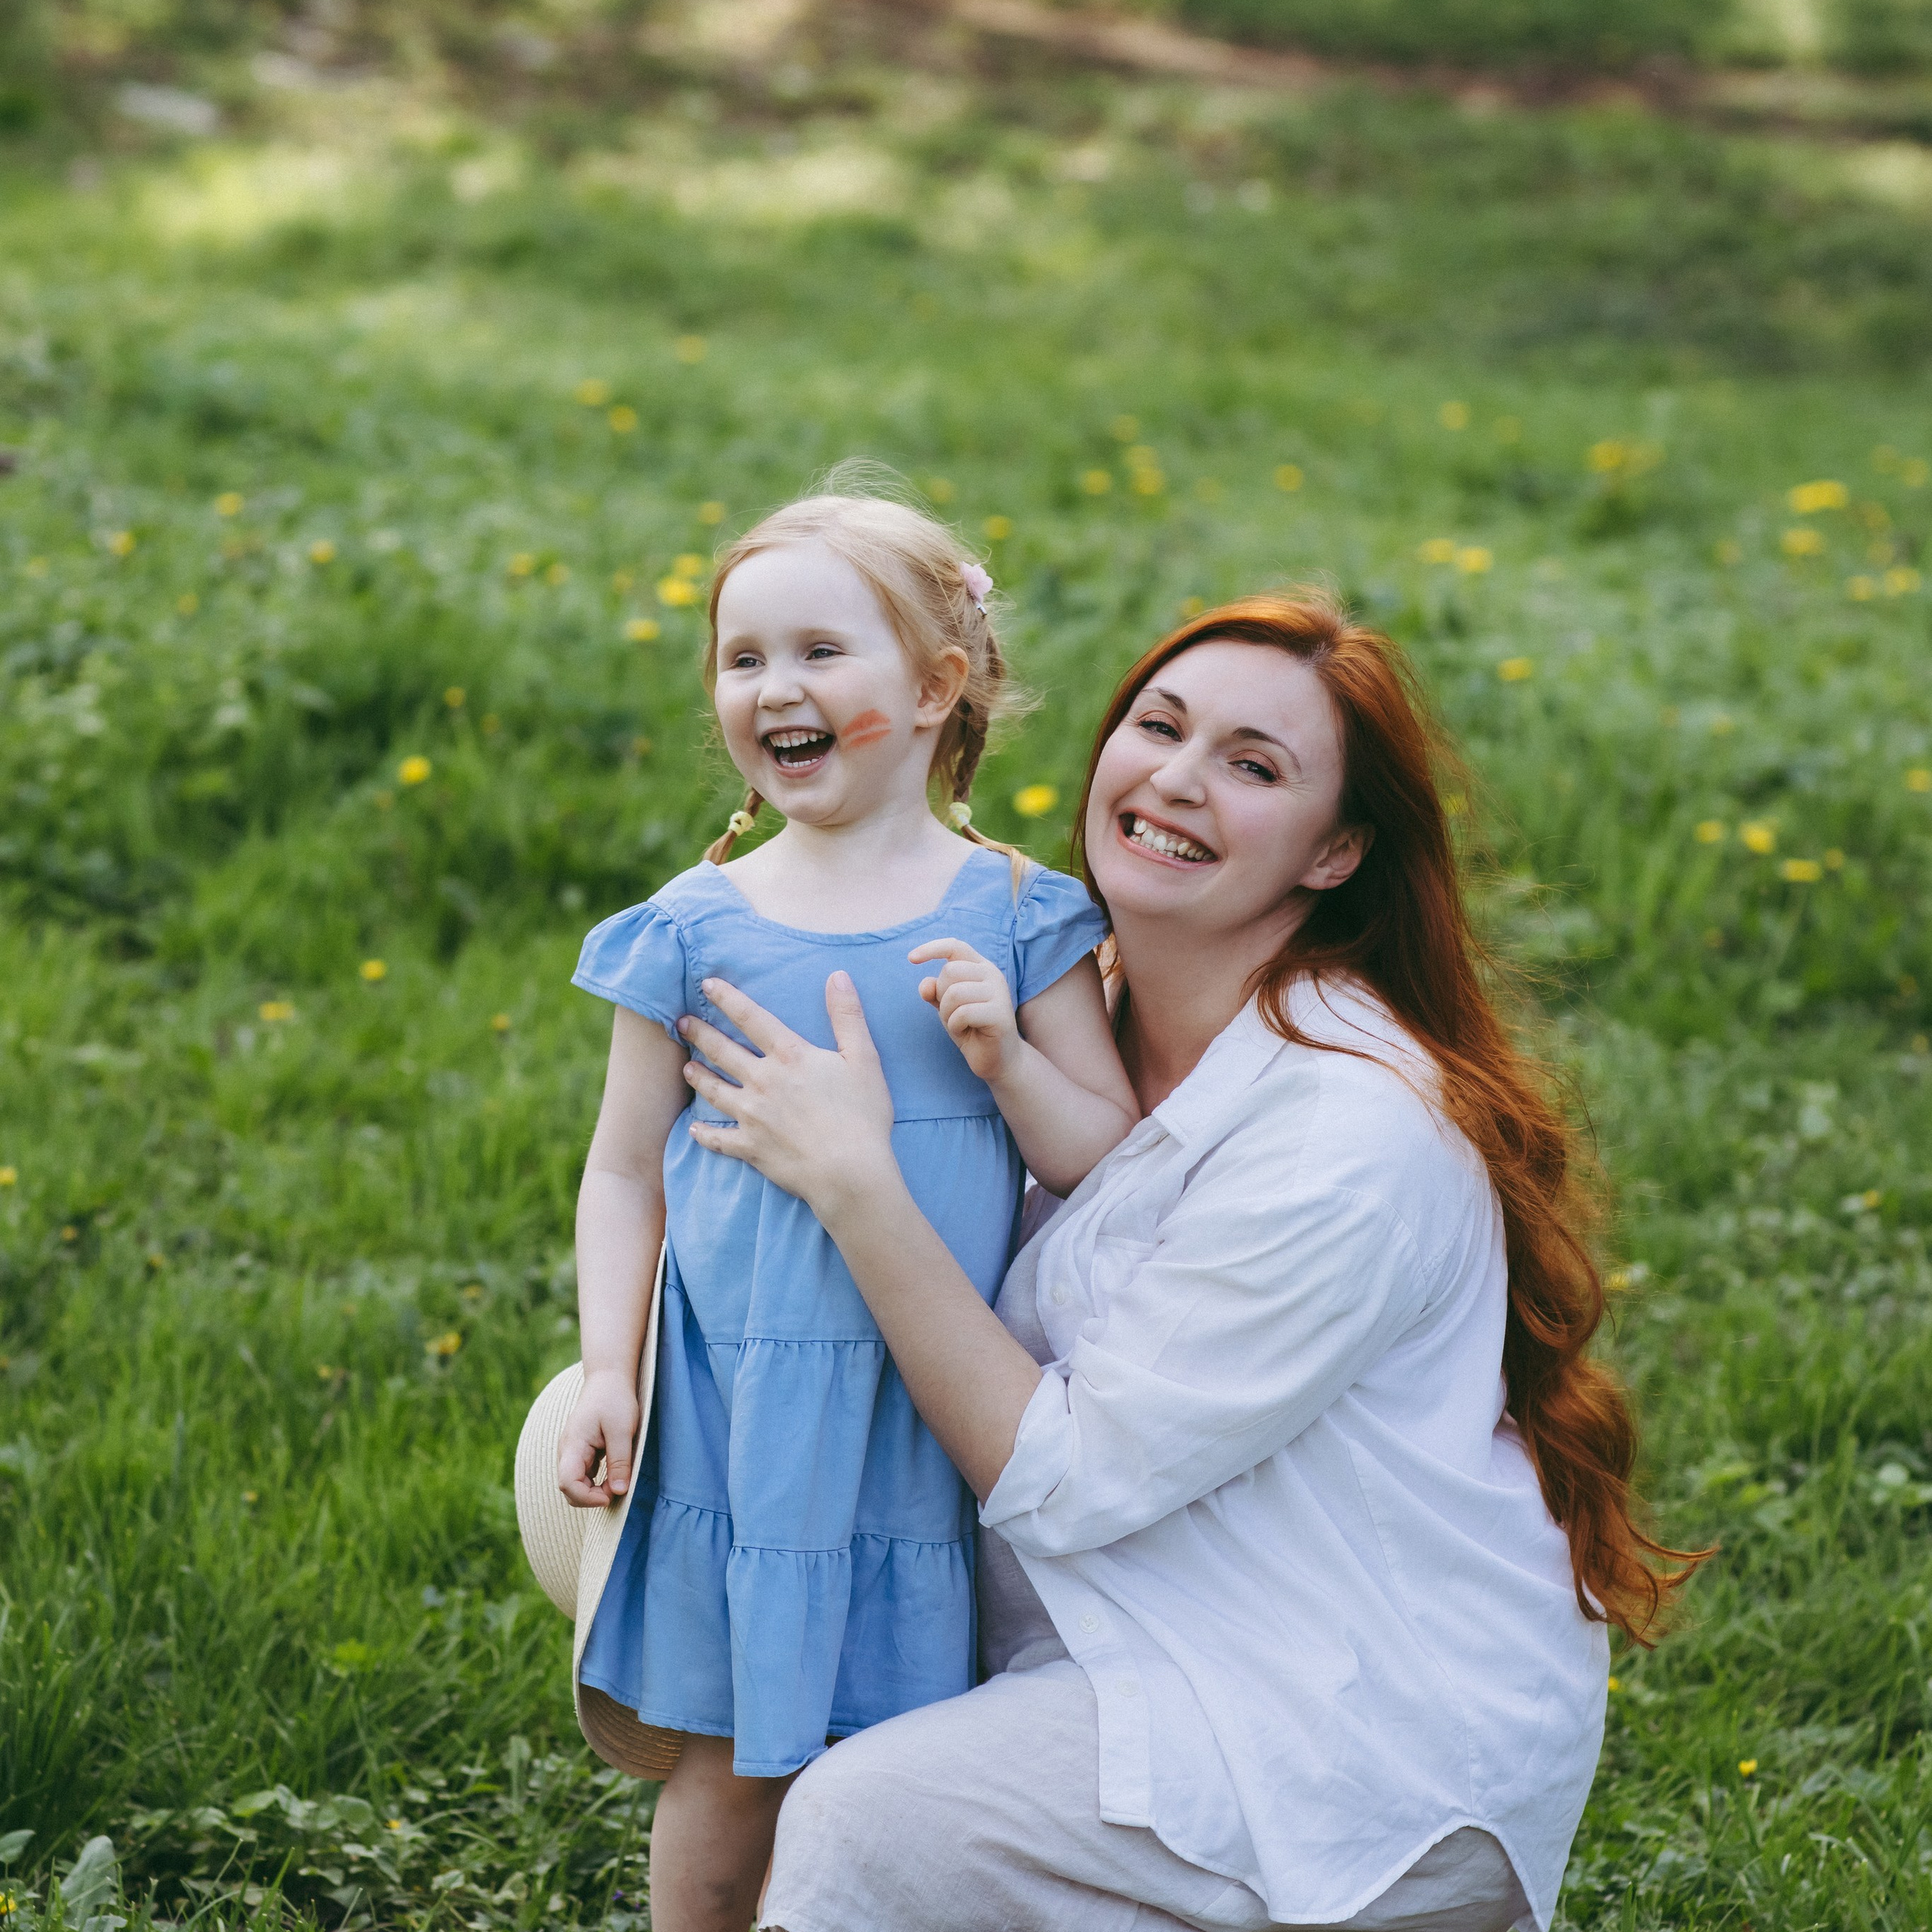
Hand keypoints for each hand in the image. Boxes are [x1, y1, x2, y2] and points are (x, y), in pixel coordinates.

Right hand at [558, 1367, 639, 1507]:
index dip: (587, 1497)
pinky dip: (597, 1481)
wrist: (608, 1378)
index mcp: (573, 1445)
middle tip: (618, 1487)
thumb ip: (620, 1461)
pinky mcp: (581, 1452)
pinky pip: (583, 1475)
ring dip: (595, 1490)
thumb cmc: (615, 1399)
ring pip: (576, 1484)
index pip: (567, 1483)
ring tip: (619, 1480)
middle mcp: (567, 1451)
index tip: (611, 1495)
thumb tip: (619, 1491)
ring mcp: (572, 1452)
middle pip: (568, 1488)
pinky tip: (614, 1474)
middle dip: (591, 1497)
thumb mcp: (622, 1430)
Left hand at [678, 972, 897, 1212]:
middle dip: (699, 1033)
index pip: (751, 1017)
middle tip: (681, 1022)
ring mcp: (752, 1115)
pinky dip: (704, 1134)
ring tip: (687, 1067)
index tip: (706, 984)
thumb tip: (837, 976)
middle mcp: (763, 1080)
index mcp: (789, 1056)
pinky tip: (694, 1129)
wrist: (848, 1172)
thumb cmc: (862, 1115)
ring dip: (698, 1076)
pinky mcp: (750, 1147)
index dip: (727, 998)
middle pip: (722, 1050)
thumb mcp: (863, 1058)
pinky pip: (719, 1139)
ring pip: (714, 1090)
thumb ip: (847, 1016)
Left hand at [909, 938, 1020, 1085]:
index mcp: (980, 967)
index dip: (931, 948)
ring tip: (960, 1023)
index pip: (955, 946)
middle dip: (941, 995)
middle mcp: (993, 974)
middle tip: (952, 1013)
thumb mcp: (946, 1007)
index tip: (911, 959)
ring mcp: (999, 992)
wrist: (996, 1058)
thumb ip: (935, 992)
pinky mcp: (1000, 1013)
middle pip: (950, 971)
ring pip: (954, 992)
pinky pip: (963, 1013)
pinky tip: (967, 1031)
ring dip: (947, 1013)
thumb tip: (925, 984)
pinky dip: (956, 1025)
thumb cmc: (971, 1028)